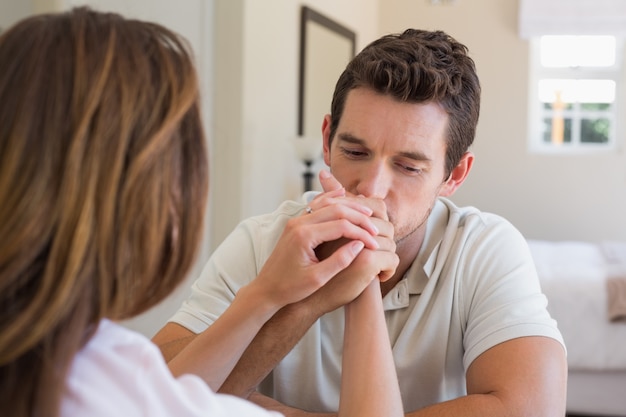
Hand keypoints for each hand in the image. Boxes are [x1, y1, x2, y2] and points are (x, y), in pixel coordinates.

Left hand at [304, 170, 397, 313]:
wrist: (266, 289)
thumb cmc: (290, 288)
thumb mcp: (318, 279)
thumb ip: (339, 261)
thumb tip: (360, 245)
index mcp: (304, 236)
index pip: (341, 225)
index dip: (361, 233)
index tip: (374, 243)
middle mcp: (299, 223)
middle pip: (336, 209)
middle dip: (359, 217)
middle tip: (374, 227)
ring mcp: (296, 221)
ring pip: (327, 203)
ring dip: (348, 206)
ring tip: (367, 213)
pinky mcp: (296, 224)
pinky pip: (317, 205)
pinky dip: (332, 199)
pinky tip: (343, 195)